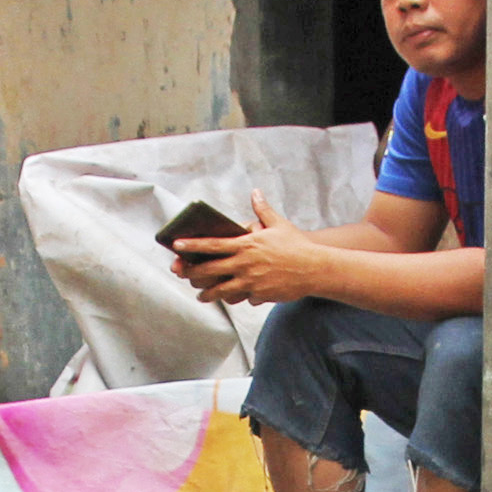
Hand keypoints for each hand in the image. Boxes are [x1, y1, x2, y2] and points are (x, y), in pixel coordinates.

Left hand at [176, 192, 335, 306]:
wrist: (315, 269)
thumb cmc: (296, 245)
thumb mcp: (278, 224)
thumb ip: (262, 210)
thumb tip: (255, 192)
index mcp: (246, 245)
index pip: (212, 245)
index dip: (192, 245)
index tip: (177, 246)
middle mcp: (245, 264)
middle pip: (210, 270)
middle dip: (192, 272)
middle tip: (182, 273)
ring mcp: (251, 282)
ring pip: (221, 290)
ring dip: (208, 293)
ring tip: (201, 295)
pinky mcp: (259, 295)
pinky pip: (242, 299)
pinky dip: (235, 299)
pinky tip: (229, 298)